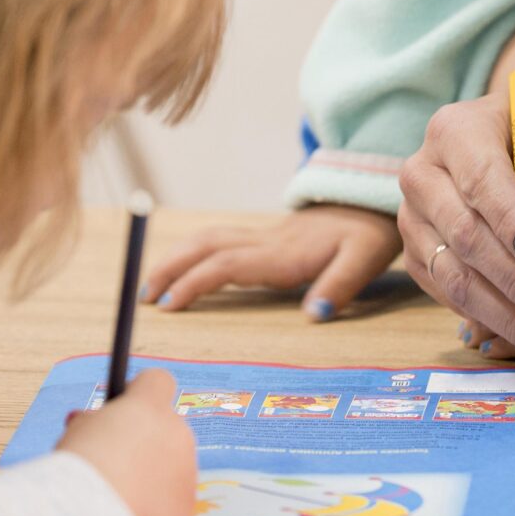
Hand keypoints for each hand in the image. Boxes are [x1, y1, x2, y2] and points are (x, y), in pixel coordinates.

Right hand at [56, 368, 193, 515]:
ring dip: (150, 475)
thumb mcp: (77, 432)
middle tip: (112, 460)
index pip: (157, 381)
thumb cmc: (76, 469)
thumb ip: (93, 422)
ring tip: (114, 496)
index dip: (138, 392)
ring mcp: (186, 471)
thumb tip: (94, 423)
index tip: (121, 407)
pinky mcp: (185, 507)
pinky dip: (153, 507)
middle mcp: (177, 433)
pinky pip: (170, 501)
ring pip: (171, 466)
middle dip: (143, 441)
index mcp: (149, 406)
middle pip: (165, 428)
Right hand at [141, 204, 400, 320]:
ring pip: (209, 239)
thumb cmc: (369, 235)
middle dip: (170, 268)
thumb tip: (313, 314)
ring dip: (176, 258)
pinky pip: (220, 240)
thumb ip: (340, 286)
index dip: (196, 281)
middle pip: (206, 247)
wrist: (372, 201)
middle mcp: (267, 242)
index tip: (170, 305)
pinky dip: (193, 251)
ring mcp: (264, 236)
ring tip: (151, 285)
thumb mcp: (365, 259)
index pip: (228, 265)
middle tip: (142, 298)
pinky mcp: (267, 237)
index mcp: (284, 253)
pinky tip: (182, 267)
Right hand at [399, 85, 514, 351]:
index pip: (478, 181)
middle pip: (462, 236)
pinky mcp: (421, 254)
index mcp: (456, 129)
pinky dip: (494, 321)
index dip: (508, 222)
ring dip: (505, 315)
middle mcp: (423, 172)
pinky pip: (451, 297)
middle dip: (513, 282)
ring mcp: (416, 217)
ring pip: (454, 277)